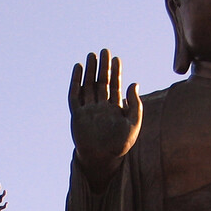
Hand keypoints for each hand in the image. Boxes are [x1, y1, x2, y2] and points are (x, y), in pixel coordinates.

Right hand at [69, 49, 141, 177]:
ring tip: (91, 55)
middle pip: (101, 82)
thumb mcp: (133, 124)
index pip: (115, 85)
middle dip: (103, 67)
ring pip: (88, 85)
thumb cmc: (119, 145)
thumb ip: (135, 105)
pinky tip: (78, 68)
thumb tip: (134, 84)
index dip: (116, 71)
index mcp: (114, 109)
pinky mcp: (77, 115)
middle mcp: (100, 107)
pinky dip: (76, 82)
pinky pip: (75, 95)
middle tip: (104, 51)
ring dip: (90, 71)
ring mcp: (88, 110)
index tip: (117, 58)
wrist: (102, 160)